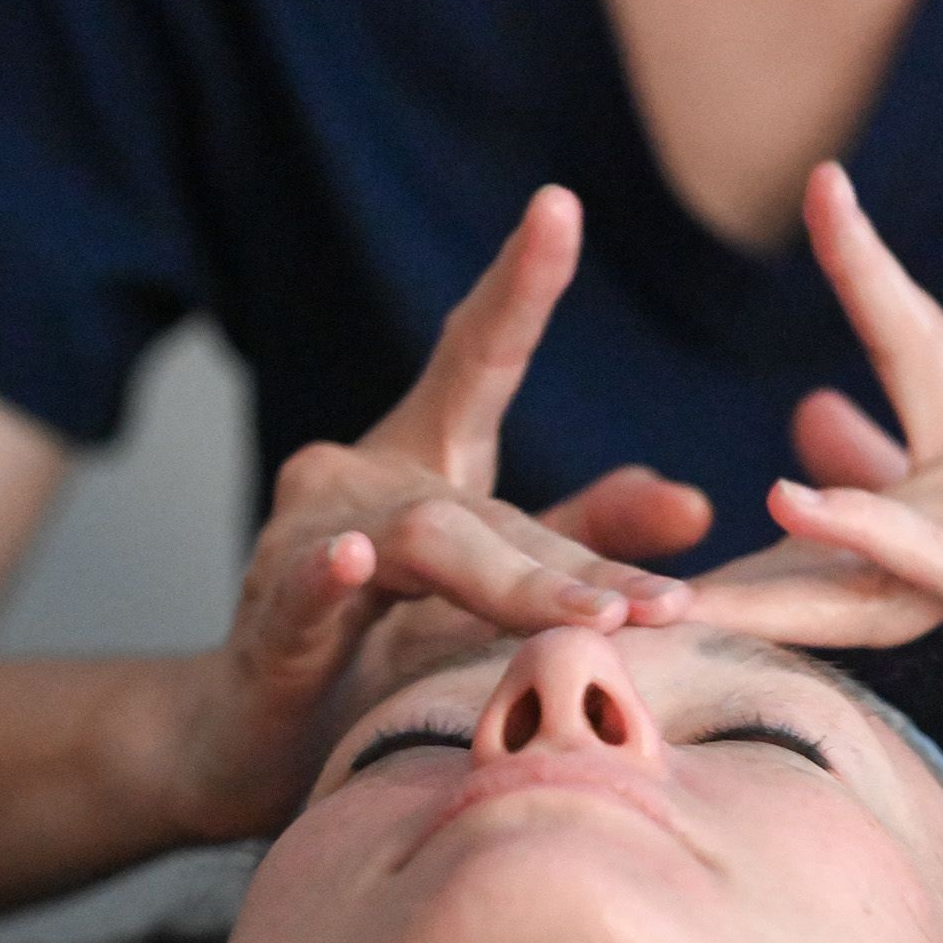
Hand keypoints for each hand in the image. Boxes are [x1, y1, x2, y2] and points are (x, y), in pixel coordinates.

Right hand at [169, 187, 710, 837]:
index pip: (475, 358)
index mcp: (422, 461)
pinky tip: (352, 558)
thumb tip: (694, 506)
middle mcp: (360, 479)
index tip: (559, 203)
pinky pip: (301, 589)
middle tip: (667, 603)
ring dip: (513, 586)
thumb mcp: (493, 590)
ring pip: (421, 544)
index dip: (518, 284)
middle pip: (481, 504)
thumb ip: (581, 539)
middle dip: (575, 561)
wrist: (248, 739)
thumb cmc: (378, 654)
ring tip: (596, 616)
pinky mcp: (266, 619)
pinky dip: (327, 575)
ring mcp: (307, 540)